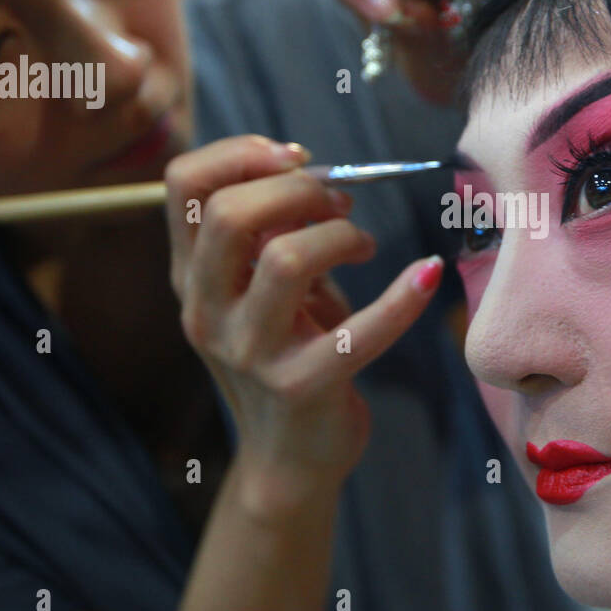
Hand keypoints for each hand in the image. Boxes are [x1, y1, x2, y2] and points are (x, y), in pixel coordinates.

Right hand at [164, 135, 443, 504]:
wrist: (290, 457)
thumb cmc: (286, 352)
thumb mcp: (261, 290)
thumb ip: (267, 235)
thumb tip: (307, 172)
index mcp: (191, 277)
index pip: (183, 186)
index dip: (241, 153)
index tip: (296, 157)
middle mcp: (207, 311)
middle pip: (230, 214)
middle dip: (297, 188)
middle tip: (339, 201)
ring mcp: (249, 352)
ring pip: (286, 260)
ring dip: (339, 235)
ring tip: (363, 244)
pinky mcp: (301, 387)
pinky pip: (358, 333)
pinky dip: (401, 298)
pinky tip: (427, 273)